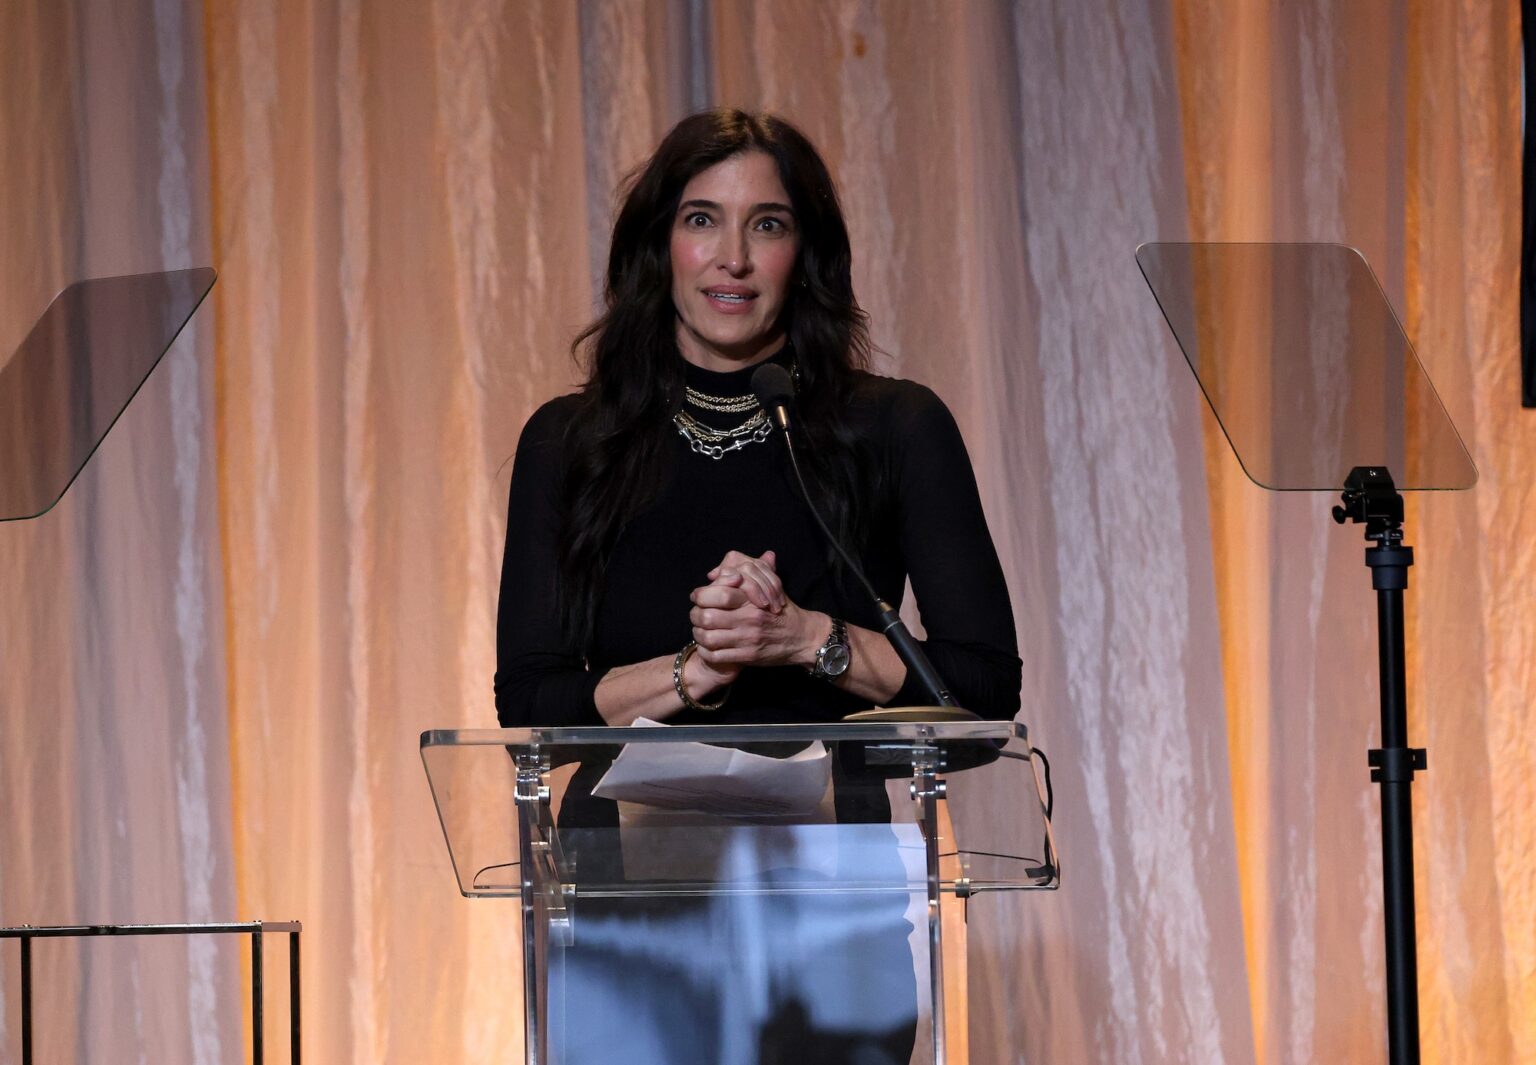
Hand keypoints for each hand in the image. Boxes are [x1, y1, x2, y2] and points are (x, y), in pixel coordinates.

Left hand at [690, 552, 826, 668]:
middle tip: (695, 616)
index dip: (701, 595)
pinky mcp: (748, 656)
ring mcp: (748, 638)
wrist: (802, 637)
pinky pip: (716, 655)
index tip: (697, 596)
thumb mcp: (771, 587)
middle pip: (708, 616)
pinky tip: (707, 647)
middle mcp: (749, 617)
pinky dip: (706, 652)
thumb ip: (749, 574)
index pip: (719, 593)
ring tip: (699, 632)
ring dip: (698, 635)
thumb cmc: (782, 611)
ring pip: (708, 637)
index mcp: (752, 599)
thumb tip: (726, 562)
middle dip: (695, 616)